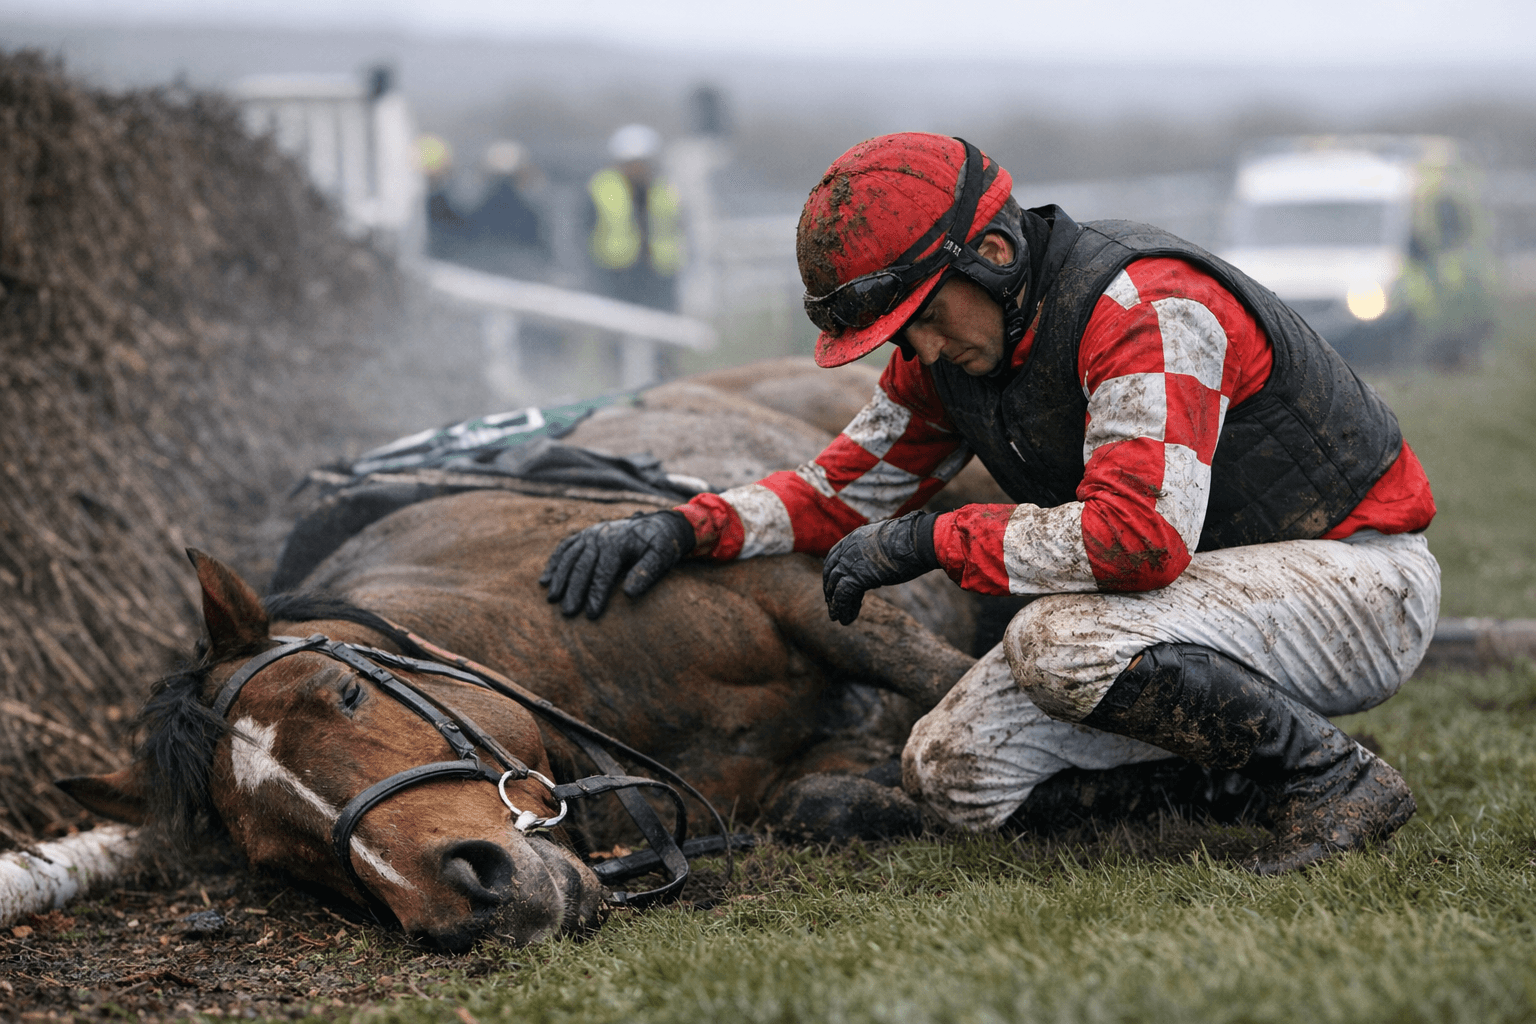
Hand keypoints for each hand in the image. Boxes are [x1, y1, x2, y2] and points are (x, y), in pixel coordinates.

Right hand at [540, 510, 694, 618]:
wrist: (658, 524)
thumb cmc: (661, 544)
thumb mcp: (661, 556)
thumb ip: (647, 572)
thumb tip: (628, 594)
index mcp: (617, 543)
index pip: (603, 571)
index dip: (596, 593)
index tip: (592, 614)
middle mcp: (600, 537)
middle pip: (582, 565)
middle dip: (574, 590)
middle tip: (568, 612)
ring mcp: (590, 535)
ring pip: (570, 557)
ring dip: (559, 578)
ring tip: (552, 600)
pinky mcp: (584, 535)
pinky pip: (565, 548)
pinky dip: (554, 563)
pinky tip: (544, 580)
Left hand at [822, 511, 940, 624]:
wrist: (918, 541)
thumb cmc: (911, 541)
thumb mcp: (887, 542)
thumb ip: (876, 552)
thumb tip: (877, 565)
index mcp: (854, 538)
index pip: (834, 556)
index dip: (833, 572)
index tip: (834, 584)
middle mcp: (848, 549)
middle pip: (831, 572)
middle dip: (830, 589)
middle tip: (832, 604)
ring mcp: (850, 563)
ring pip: (835, 587)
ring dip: (835, 604)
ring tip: (837, 617)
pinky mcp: (856, 578)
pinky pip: (843, 597)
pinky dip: (843, 609)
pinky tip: (846, 619)